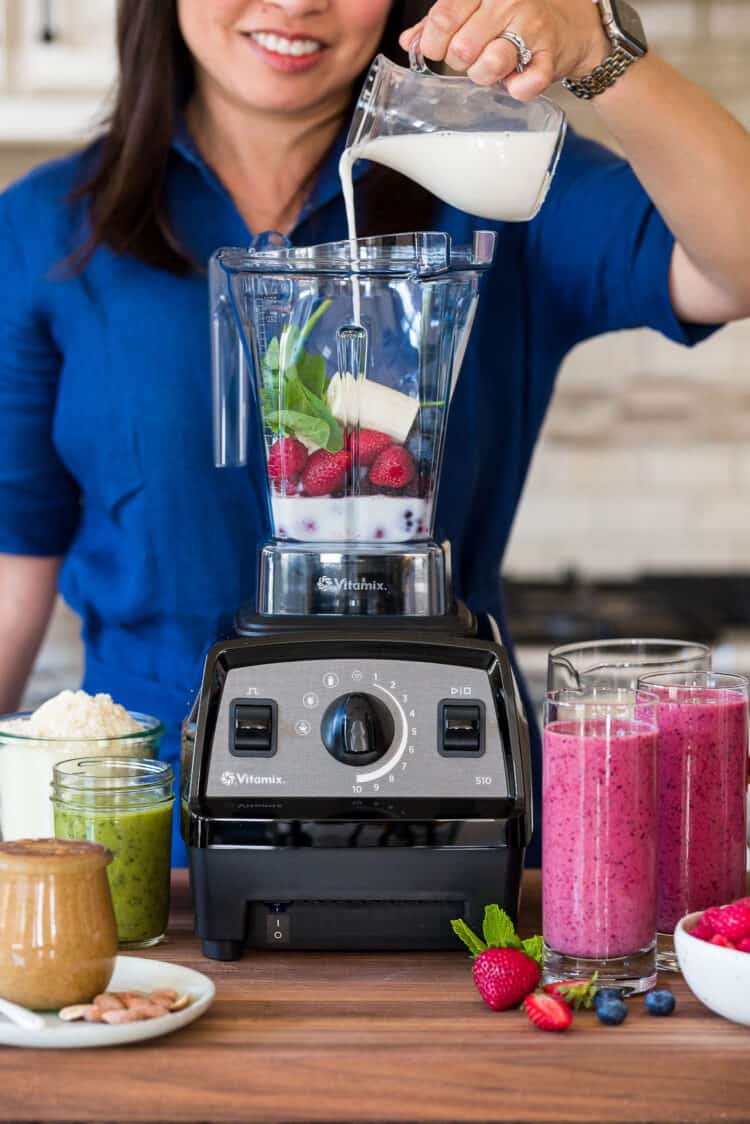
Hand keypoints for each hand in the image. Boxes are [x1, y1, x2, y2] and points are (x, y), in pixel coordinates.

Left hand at [399, 0, 610, 100]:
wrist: (572, 24)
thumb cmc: (517, 16)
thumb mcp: (478, 9)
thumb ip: (441, 22)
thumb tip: (410, 41)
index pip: (442, 17)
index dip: (434, 43)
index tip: (441, 49)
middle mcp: (507, 2)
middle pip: (460, 48)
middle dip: (459, 62)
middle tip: (472, 58)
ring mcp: (530, 28)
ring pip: (488, 66)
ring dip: (483, 77)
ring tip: (491, 70)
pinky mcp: (549, 57)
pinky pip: (524, 86)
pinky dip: (516, 90)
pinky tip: (516, 81)